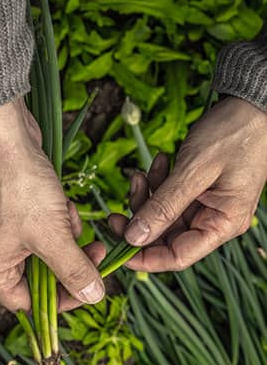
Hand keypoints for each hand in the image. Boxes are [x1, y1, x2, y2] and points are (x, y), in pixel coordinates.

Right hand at [0, 98, 104, 310]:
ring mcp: (3, 231)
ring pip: (48, 248)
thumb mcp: (52, 234)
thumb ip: (73, 269)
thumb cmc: (19, 185)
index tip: (91, 286)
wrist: (3, 134)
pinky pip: (45, 227)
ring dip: (67, 234)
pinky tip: (61, 201)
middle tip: (96, 248)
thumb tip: (93, 296)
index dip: (63, 298)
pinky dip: (59, 218)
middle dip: (71, 258)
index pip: (30, 303)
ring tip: (68, 213)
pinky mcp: (16, 211)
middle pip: (42, 274)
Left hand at [110, 97, 266, 271]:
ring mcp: (207, 205)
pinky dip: (159, 182)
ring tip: (142, 173)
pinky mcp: (199, 190)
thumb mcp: (193, 172)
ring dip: (148, 196)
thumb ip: (163, 207)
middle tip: (115, 212)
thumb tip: (134, 237)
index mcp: (223, 224)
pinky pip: (170, 195)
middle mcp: (215, 219)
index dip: (145, 258)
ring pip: (164, 214)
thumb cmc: (234, 135)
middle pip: (167, 235)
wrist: (250, 106)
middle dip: (141, 220)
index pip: (178, 256)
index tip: (117, 248)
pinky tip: (159, 163)